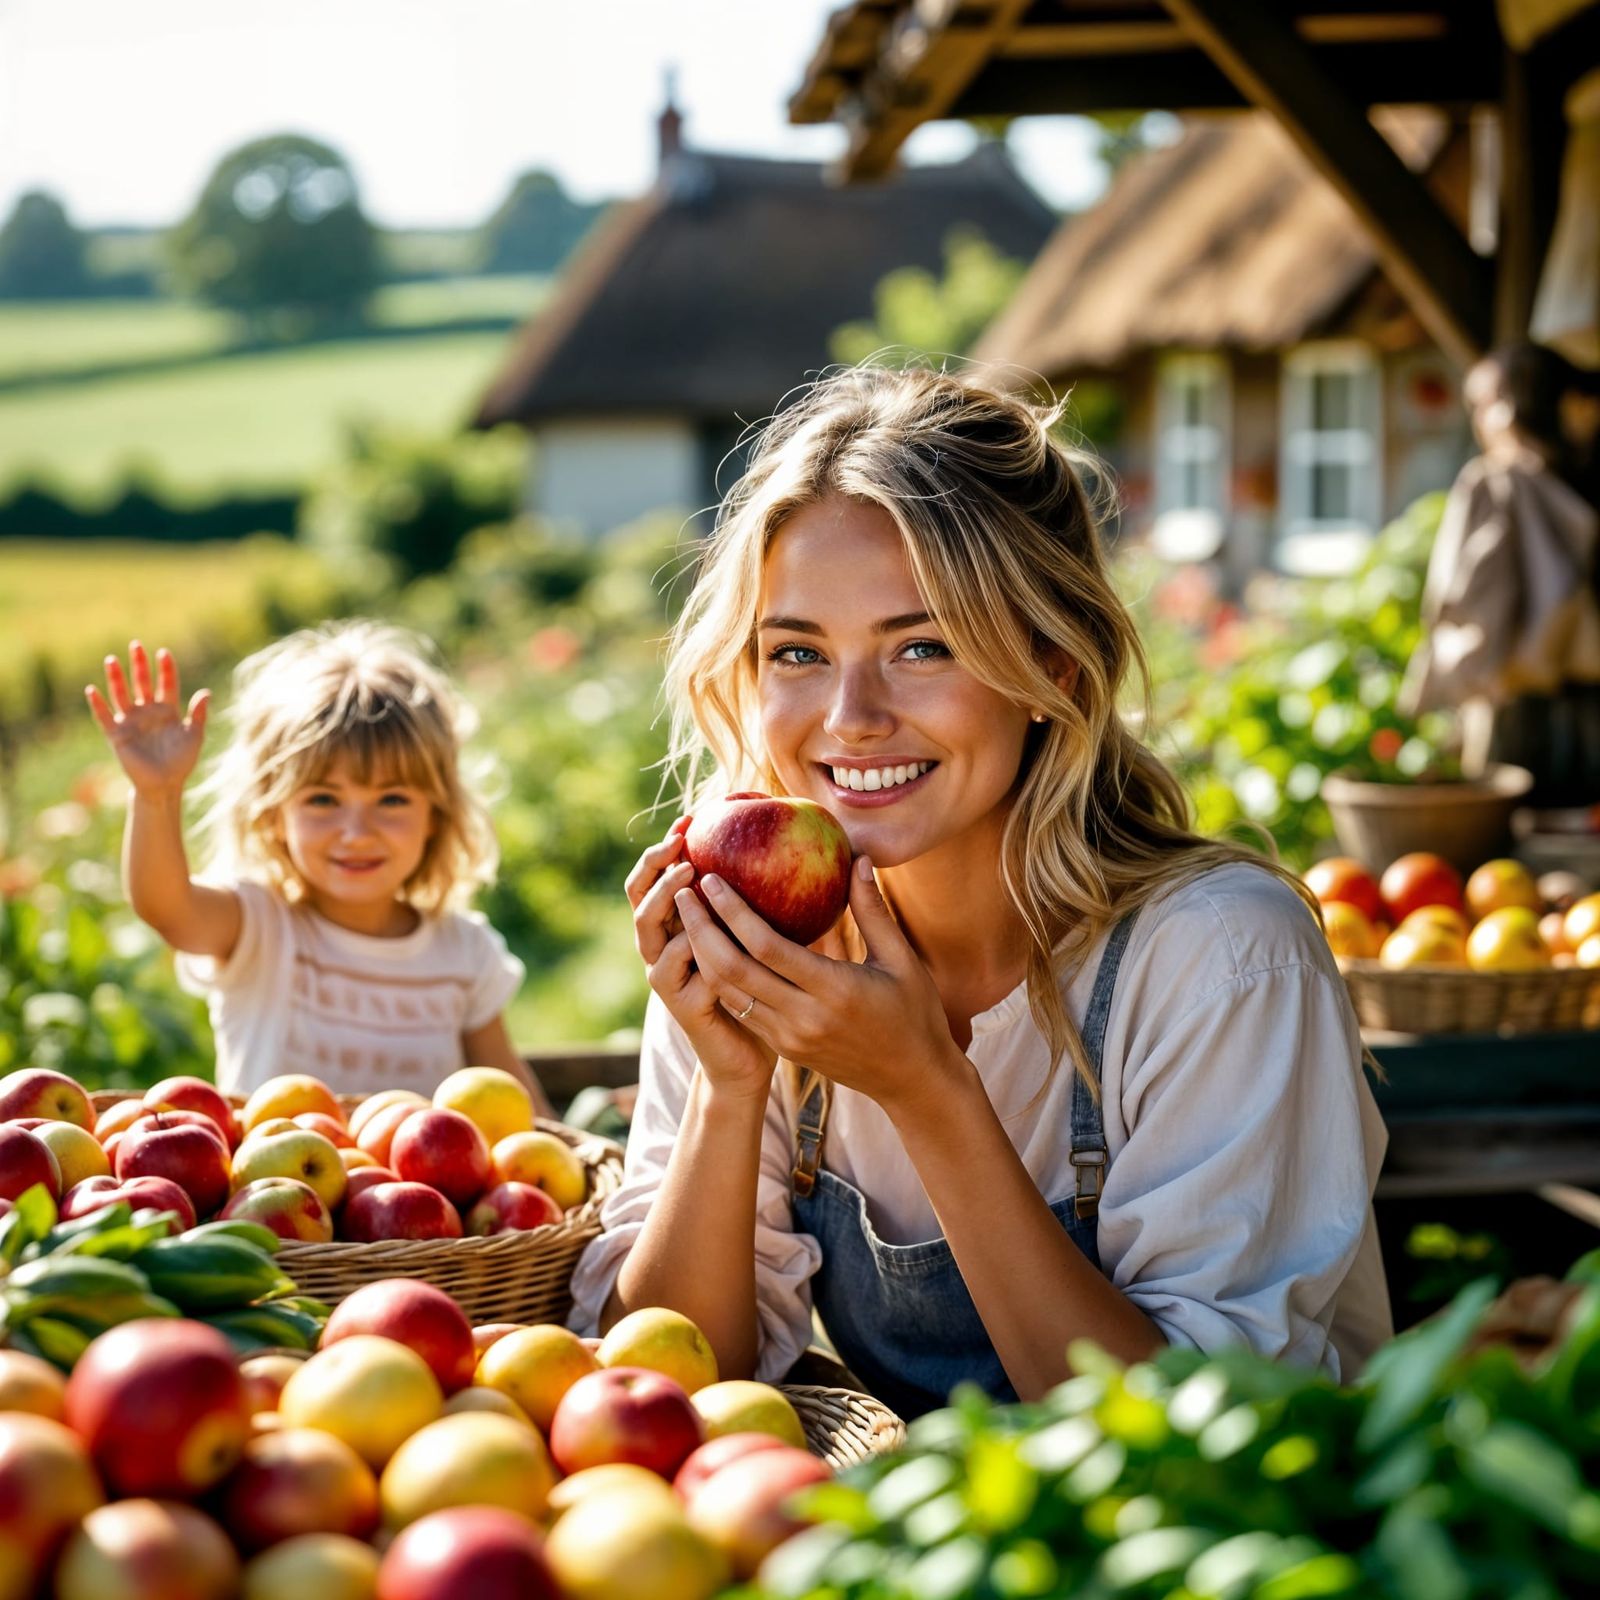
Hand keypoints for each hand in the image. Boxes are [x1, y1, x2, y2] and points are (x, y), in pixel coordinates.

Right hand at [86, 643, 208, 797]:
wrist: (165, 784)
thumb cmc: (181, 761)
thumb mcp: (194, 736)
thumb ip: (198, 714)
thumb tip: (206, 692)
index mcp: (168, 711)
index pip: (166, 684)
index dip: (165, 669)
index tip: (164, 652)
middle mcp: (147, 712)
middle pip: (142, 684)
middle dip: (139, 665)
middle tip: (136, 645)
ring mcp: (131, 722)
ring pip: (121, 695)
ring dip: (116, 678)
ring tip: (112, 659)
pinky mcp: (118, 735)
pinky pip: (105, 717)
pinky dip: (98, 705)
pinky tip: (92, 690)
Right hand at [626, 820, 775, 1101]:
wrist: (755, 1057)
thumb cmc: (772, 993)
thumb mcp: (777, 941)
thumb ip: (782, 902)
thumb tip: (832, 856)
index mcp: (684, 926)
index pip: (661, 877)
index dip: (668, 847)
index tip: (692, 816)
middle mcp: (667, 947)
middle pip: (641, 896)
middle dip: (654, 864)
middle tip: (679, 839)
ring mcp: (669, 976)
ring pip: (649, 930)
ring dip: (665, 900)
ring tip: (686, 876)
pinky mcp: (681, 1005)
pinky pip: (672, 971)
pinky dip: (681, 949)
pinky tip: (697, 934)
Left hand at [672, 855, 965, 1121]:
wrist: (910, 1079)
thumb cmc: (913, 1012)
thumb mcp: (902, 960)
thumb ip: (873, 910)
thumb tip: (858, 857)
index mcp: (834, 991)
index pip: (767, 948)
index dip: (733, 912)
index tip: (713, 880)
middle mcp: (804, 1017)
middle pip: (734, 971)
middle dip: (701, 930)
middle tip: (683, 893)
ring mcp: (789, 1037)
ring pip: (729, 993)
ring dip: (702, 955)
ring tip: (687, 917)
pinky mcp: (783, 1048)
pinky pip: (741, 1010)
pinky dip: (719, 980)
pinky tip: (709, 951)